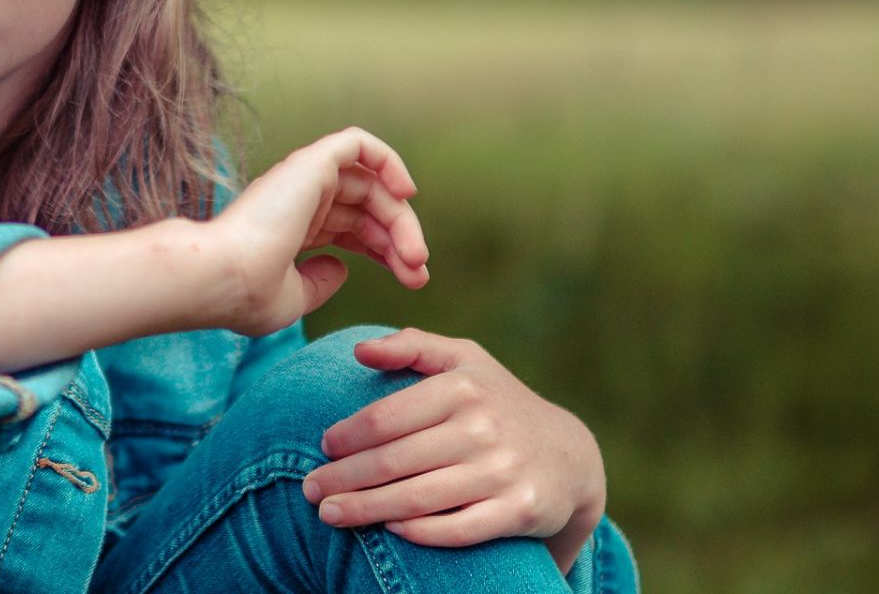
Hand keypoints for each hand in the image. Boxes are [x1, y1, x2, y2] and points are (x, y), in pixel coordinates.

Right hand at [211, 127, 428, 335]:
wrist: (223, 278)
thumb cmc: (246, 295)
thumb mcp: (292, 298)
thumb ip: (318, 283)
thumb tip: (341, 267)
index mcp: (293, 229)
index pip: (353, 228)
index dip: (387, 251)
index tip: (412, 280)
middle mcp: (299, 199)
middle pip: (368, 208)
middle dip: (400, 239)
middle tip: (419, 272)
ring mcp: (303, 179)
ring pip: (370, 183)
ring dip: (401, 217)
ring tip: (415, 255)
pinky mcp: (311, 162)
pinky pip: (358, 144)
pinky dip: (388, 160)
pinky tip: (406, 193)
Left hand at [300, 328, 604, 572]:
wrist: (569, 455)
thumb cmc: (497, 402)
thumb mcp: (464, 360)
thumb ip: (411, 347)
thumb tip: (359, 350)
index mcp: (462, 387)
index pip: (387, 417)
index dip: (347, 436)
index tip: (323, 448)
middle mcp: (483, 427)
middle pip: (394, 460)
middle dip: (344, 478)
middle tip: (310, 491)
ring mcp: (502, 471)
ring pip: (418, 497)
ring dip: (366, 509)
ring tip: (330, 515)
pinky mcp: (519, 511)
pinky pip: (459, 528)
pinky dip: (420, 532)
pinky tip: (389, 530)